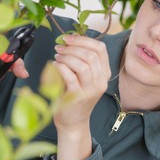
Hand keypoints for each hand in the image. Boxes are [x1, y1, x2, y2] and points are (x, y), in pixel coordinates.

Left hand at [52, 34, 110, 159]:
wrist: (73, 121)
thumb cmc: (75, 95)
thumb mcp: (83, 76)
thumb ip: (81, 59)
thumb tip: (69, 39)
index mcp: (104, 73)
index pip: (100, 49)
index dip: (83, 39)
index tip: (68, 38)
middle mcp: (101, 81)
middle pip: (91, 55)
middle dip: (73, 47)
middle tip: (59, 47)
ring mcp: (91, 90)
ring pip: (83, 64)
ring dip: (67, 56)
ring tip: (57, 56)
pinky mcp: (78, 97)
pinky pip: (71, 76)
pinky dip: (61, 67)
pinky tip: (55, 65)